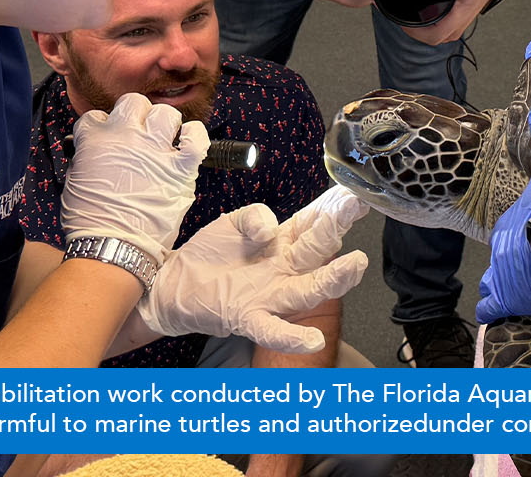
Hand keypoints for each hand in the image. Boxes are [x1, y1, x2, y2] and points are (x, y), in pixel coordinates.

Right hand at [60, 91, 207, 264]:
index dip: (103, 127)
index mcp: (95, 140)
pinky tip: (187, 143)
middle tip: (136, 135)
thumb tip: (94, 151)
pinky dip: (195, 137)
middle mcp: (125, 138)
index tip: (107, 139)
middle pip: (133, 103)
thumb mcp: (74, 182)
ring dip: (164, 125)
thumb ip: (86, 158)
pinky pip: (196, 138)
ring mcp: (154, 151)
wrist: (113, 248)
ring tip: (162, 141)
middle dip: (134, 117)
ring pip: (165, 114)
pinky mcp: (179, 168)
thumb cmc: (91, 223)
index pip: (97, 116)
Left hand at [141, 188, 370, 352]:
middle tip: (356, 205)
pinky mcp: (248, 317)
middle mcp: (285, 269)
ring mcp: (271, 295)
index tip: (353, 190)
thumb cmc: (210, 254)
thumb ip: (254, 216)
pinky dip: (293, 337)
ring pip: (309, 289)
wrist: (174, 283)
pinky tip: (312, 340)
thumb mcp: (233, 221)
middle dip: (337, 226)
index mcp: (284, 240)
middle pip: (318, 248)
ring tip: (355, 264)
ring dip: (334, 279)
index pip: (314, 220)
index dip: (332, 205)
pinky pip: (274, 330)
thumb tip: (271, 230)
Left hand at [399, 0, 503, 46]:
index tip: (399, 14)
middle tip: (391, 8)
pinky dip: (417, 21)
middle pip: (423, 36)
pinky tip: (409, 9)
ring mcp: (450, 28)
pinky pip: (427, 28)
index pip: (432, 34)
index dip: (413, 29)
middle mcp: (454, 28)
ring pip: (424, 34)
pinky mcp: (446, 25)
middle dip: (407, 26)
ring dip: (410, 24)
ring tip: (395, 6)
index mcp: (459, 19)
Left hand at [477, 103, 530, 322]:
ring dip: (502, 289)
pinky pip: (492, 309)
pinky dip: (495, 310)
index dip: (518, 238)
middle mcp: (501, 249)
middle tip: (524, 269)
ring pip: (493, 287)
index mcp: (510, 222)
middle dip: (509, 265)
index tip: (526, 241)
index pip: (508, 233)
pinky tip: (498, 313)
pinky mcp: (508, 300)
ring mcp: (502, 276)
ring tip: (513, 292)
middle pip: (501, 260)